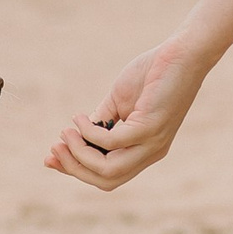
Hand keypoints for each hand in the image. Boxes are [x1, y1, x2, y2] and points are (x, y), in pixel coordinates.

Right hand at [43, 35, 212, 190]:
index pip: (108, 176)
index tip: (51, 159)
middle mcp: (150, 153)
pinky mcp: (151, 127)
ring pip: (109, 169)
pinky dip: (90, 133)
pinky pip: (113, 142)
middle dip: (75, 168)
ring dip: (80, 154)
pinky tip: (80, 119)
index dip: (77, 171)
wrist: (181, 53)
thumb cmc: (152, 74)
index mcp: (143, 150)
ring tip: (65, 133)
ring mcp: (152, 143)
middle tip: (55, 147)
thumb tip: (74, 136)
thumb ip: (101, 122)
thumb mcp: (119, 102)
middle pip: (106, 180)